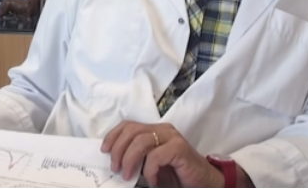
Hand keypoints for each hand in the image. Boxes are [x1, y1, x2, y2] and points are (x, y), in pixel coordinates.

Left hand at [101, 120, 223, 187]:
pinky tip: (151, 179)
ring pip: (141, 140)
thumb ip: (136, 159)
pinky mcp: (180, 148)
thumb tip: (113, 161)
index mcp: (154, 130)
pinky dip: (149, 169)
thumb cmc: (176, 175)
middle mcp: (162, 130)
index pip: (128, 125)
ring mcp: (172, 137)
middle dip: (118, 149)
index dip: (113, 136)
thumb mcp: (150, 165)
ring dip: (130, 159)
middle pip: (132, 130)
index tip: (104, 150)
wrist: (203, 182)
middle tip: (115, 167)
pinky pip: (157, 155)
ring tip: (127, 175)